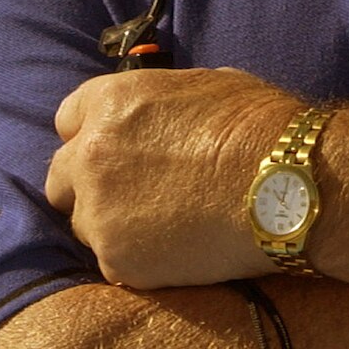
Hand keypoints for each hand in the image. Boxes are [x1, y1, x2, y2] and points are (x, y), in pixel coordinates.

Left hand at [45, 67, 301, 289]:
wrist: (287, 185)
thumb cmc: (260, 127)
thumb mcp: (205, 86)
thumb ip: (160, 104)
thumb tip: (161, 117)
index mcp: (111, 102)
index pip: (67, 119)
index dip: (92, 134)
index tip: (116, 150)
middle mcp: (91, 154)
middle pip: (61, 178)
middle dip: (88, 185)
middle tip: (131, 196)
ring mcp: (99, 211)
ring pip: (84, 224)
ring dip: (112, 225)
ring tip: (163, 227)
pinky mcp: (116, 261)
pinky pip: (112, 262)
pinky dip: (137, 260)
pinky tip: (176, 251)